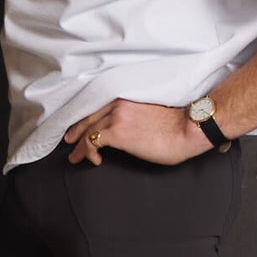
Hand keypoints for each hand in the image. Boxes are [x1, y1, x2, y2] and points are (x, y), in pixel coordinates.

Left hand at [64, 99, 206, 166]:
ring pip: (87, 130)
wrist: (188, 128)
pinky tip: (95, 160)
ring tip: (75, 156)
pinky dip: (88, 152)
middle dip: (76, 130)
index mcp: (124, 96)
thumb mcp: (148, 111)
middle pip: (88, 116)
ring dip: (79, 146)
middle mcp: (117, 102)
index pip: (97, 106)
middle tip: (69, 140)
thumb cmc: (176, 123)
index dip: (86, 117)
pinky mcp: (117, 132)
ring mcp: (116, 116)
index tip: (79, 126)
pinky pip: (92, 142)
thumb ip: (130, 114)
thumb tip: (122, 128)